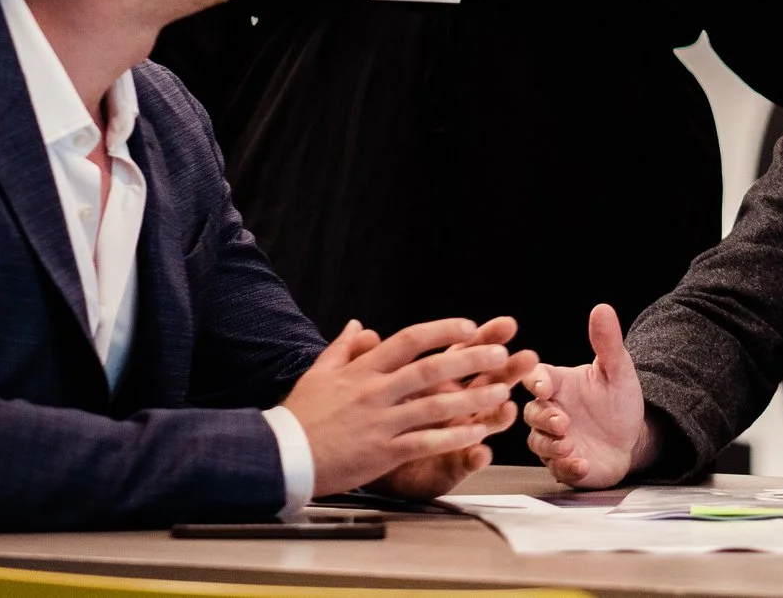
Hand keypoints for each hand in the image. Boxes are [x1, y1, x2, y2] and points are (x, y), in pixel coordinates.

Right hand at [282, 315, 537, 496]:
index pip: (408, 341)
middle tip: (500, 353)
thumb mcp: (319, 373)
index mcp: (362, 370)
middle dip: (468, 359)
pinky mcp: (383, 453)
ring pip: (434, 405)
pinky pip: (426, 442)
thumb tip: (359, 325)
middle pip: (429, 369)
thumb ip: (343, 348)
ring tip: (501, 391)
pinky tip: (478, 433)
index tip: (468, 326)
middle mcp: (374, 392)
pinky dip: (454, 436)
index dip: (441, 331)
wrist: (281, 456)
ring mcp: (380, 422)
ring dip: (472, 397)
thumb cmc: (300, 415)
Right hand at [522, 303, 658, 488]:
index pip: (536, 377)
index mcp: (558, 384)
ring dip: (551, 445)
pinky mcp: (564, 466)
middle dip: (544, 418)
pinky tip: (580, 463)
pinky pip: (558, 469)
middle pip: (532, 413)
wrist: (633, 437)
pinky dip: (567, 467)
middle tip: (562, 421)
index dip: (536, 381)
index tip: (544, 386)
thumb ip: (607, 343)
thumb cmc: (618, 400)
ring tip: (569, 445)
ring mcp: (554, 440)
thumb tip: (602, 309)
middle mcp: (550, 411)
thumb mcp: (618, 370)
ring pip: (539, 443)